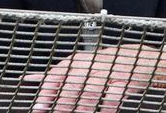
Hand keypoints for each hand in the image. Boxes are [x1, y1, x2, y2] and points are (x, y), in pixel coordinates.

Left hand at [23, 44, 165, 111]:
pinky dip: (106, 107)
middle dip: (61, 102)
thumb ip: (55, 74)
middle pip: (71, 85)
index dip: (46, 91)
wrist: (137, 59)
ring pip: (90, 91)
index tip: (38, 106)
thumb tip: (30, 78)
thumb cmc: (101, 64)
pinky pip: (113, 96)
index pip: (55, 75)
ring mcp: (106, 73)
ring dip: (81, 107)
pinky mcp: (123, 81)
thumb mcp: (77, 65)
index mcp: (74, 62)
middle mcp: (88, 66)